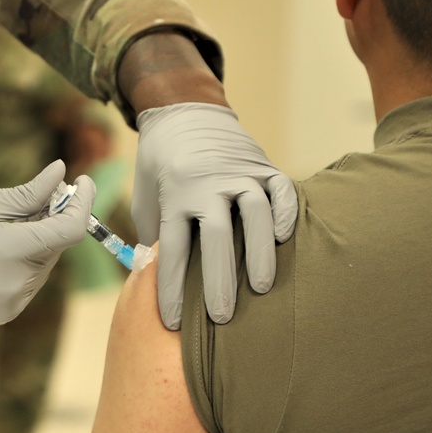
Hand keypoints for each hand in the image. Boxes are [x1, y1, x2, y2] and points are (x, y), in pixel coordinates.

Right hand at [0, 160, 94, 324]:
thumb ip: (27, 194)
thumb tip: (60, 175)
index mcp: (10, 252)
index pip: (69, 229)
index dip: (82, 202)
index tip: (82, 181)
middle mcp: (16, 284)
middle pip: (57, 246)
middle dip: (55, 218)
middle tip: (39, 194)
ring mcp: (11, 303)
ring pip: (44, 264)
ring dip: (38, 241)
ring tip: (4, 224)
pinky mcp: (3, 315)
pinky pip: (28, 282)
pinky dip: (24, 262)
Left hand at [132, 103, 296, 329]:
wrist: (182, 110)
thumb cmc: (159, 165)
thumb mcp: (145, 198)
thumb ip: (154, 234)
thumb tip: (157, 279)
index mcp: (174, 194)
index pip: (172, 249)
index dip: (172, 288)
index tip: (175, 322)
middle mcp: (207, 183)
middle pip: (216, 236)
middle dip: (219, 280)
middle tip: (222, 317)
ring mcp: (238, 172)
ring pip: (255, 214)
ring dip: (259, 252)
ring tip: (262, 287)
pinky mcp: (262, 164)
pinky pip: (281, 189)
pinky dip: (287, 213)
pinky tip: (285, 239)